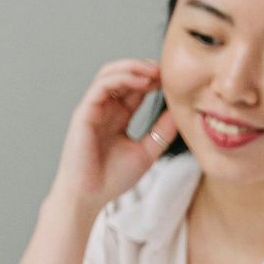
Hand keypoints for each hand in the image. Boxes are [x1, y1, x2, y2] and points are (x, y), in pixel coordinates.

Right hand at [49, 59, 179, 216]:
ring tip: (155, 70)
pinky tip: (142, 81)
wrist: (89, 195)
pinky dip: (122, 78)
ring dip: (133, 68)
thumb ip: (161, 132)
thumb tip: (179, 112)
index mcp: (118, 116)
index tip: (172, 80)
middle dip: (145, 69)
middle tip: (165, 70)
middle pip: (123, 76)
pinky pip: (102, 85)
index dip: (152, 80)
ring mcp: (93, 108)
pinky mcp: (84, 111)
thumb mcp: (147, 151)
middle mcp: (105, 108)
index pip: (135, 89)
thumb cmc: (112, 178)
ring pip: (111, 74)